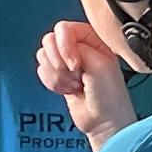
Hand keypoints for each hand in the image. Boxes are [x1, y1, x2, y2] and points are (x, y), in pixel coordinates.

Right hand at [36, 17, 139, 144]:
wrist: (103, 122)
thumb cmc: (109, 96)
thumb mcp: (100, 64)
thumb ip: (79, 47)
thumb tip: (61, 45)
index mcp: (93, 39)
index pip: (64, 28)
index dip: (65, 46)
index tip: (76, 64)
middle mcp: (79, 47)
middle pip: (49, 40)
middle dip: (59, 62)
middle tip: (75, 75)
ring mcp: (67, 62)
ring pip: (43, 56)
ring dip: (57, 75)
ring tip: (75, 85)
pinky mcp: (58, 75)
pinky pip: (41, 71)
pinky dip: (53, 83)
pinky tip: (68, 90)